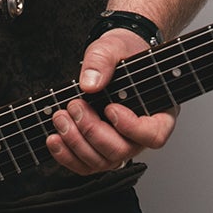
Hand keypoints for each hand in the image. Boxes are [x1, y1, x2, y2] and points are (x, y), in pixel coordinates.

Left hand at [45, 29, 177, 175]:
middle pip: (122, 151)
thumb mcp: (114, 47)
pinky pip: (85, 165)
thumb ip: (103, 61)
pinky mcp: (98, 150)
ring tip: (60, 117)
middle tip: (75, 107)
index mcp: (158, 113)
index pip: (154, 135)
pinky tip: (54, 138)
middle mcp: (140, 136)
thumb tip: (89, 84)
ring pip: (102, 162)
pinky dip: (67, 156)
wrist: (111, 59)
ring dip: (76, 143)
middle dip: (93, 132)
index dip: (131, 128)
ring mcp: (119, 145)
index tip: (110, 108)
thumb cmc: (122, 54)